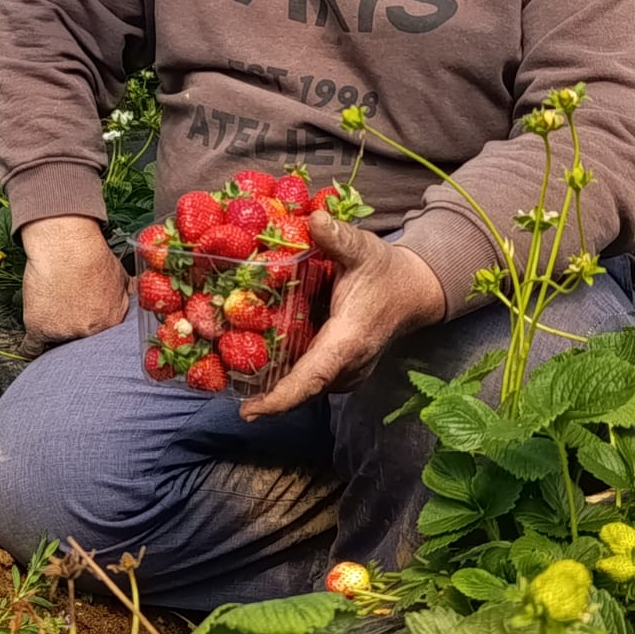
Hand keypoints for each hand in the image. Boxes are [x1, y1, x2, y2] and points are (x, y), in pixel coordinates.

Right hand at [18, 215, 131, 351]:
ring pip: (58, 344)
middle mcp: (89, 331)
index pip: (103, 339)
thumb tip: (138, 298)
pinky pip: (32, 348)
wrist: (65, 245)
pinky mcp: (39, 327)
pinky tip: (34, 347)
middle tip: (68, 317)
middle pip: (81, 343)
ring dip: (55, 333)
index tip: (86, 325)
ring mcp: (63, 331)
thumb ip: (128, 293)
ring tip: (52, 312)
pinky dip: (32, 348)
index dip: (93, 330)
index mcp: (111, 320)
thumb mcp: (120, 274)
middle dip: (75, 334)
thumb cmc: (91, 254)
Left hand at [240, 210, 444, 419]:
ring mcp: (346, 373)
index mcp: (348, 341)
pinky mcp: (342, 371)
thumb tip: (315, 220)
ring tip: (230, 369)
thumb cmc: (386, 271)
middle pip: (300, 388)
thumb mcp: (364, 248)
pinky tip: (258, 355)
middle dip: (263, 390)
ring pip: (304, 384)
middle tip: (220, 378)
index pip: (311, 378)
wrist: (414, 291)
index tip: (250, 413)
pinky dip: (287, 371)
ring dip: (273, 380)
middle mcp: (347, 366)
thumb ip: (338, 237)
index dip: (280, 398)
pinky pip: (310, 377)